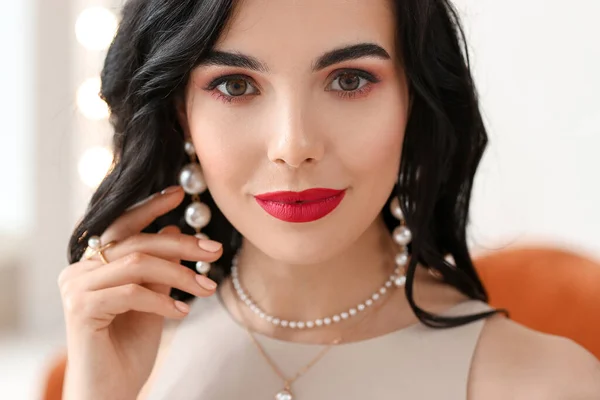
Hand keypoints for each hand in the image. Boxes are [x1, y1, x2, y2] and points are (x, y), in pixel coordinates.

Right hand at [58, 186, 221, 399]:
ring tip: (207, 288)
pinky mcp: (80, 308)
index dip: (150, 207)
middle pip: (136, 241)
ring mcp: (75, 288)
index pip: (123, 225)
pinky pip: (132, 292)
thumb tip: (172, 230)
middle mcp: (79, 271)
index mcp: (93, 265)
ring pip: (137, 263)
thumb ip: (158, 268)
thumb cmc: (129, 349)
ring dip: (179, 274)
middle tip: (214, 250)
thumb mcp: (152, 300)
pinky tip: (182, 314)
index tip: (179, 194)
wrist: (110, 392)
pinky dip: (162, 301)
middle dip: (181, 244)